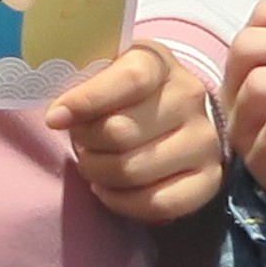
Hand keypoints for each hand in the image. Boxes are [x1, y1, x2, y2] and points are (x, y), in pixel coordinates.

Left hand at [48, 40, 224, 224]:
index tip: (55, 118)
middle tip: (80, 142)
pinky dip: (122, 202)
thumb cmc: (125, 92)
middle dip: (87, 143)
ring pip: (134, 171)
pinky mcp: (210, 180)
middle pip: (122, 132)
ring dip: (99, 173)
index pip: (129, 79)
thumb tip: (58, 116)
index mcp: (160, 63)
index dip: (86, 100)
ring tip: (92, 164)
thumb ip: (84, 84)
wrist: (171, 111)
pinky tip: (107, 189)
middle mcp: (190, 99)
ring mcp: (204, 141)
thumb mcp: (105, 71)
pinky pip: (158, 203)